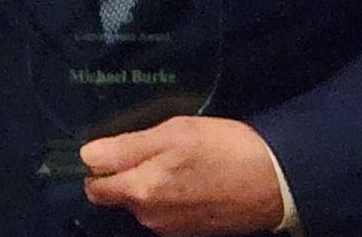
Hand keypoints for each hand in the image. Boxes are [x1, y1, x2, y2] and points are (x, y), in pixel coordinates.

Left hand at [80, 116, 282, 236]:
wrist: (274, 181)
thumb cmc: (223, 151)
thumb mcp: (172, 134)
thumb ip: (126, 148)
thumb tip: (87, 155)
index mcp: (141, 192)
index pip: (95, 188)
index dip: (98, 166)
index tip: (110, 147)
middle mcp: (151, 217)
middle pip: (119, 193)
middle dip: (128, 171)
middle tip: (154, 144)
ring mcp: (172, 227)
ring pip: (144, 200)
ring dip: (151, 179)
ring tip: (178, 156)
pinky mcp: (191, 230)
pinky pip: (166, 208)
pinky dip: (171, 192)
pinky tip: (191, 173)